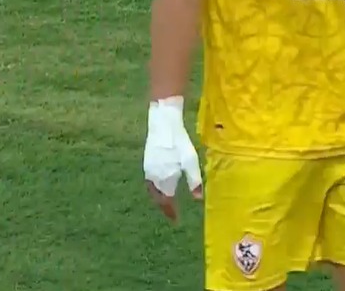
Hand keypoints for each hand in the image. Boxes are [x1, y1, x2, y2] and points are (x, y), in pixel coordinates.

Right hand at [143, 96, 202, 221]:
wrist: (163, 124)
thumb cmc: (179, 142)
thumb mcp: (191, 161)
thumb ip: (194, 181)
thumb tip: (198, 199)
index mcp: (166, 180)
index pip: (167, 202)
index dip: (172, 212)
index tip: (176, 220)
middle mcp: (154, 178)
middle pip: (159, 199)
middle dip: (165, 208)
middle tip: (172, 215)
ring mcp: (148, 171)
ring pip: (153, 191)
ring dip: (159, 199)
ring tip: (166, 203)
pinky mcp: (146, 163)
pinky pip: (150, 183)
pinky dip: (155, 189)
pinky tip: (160, 186)